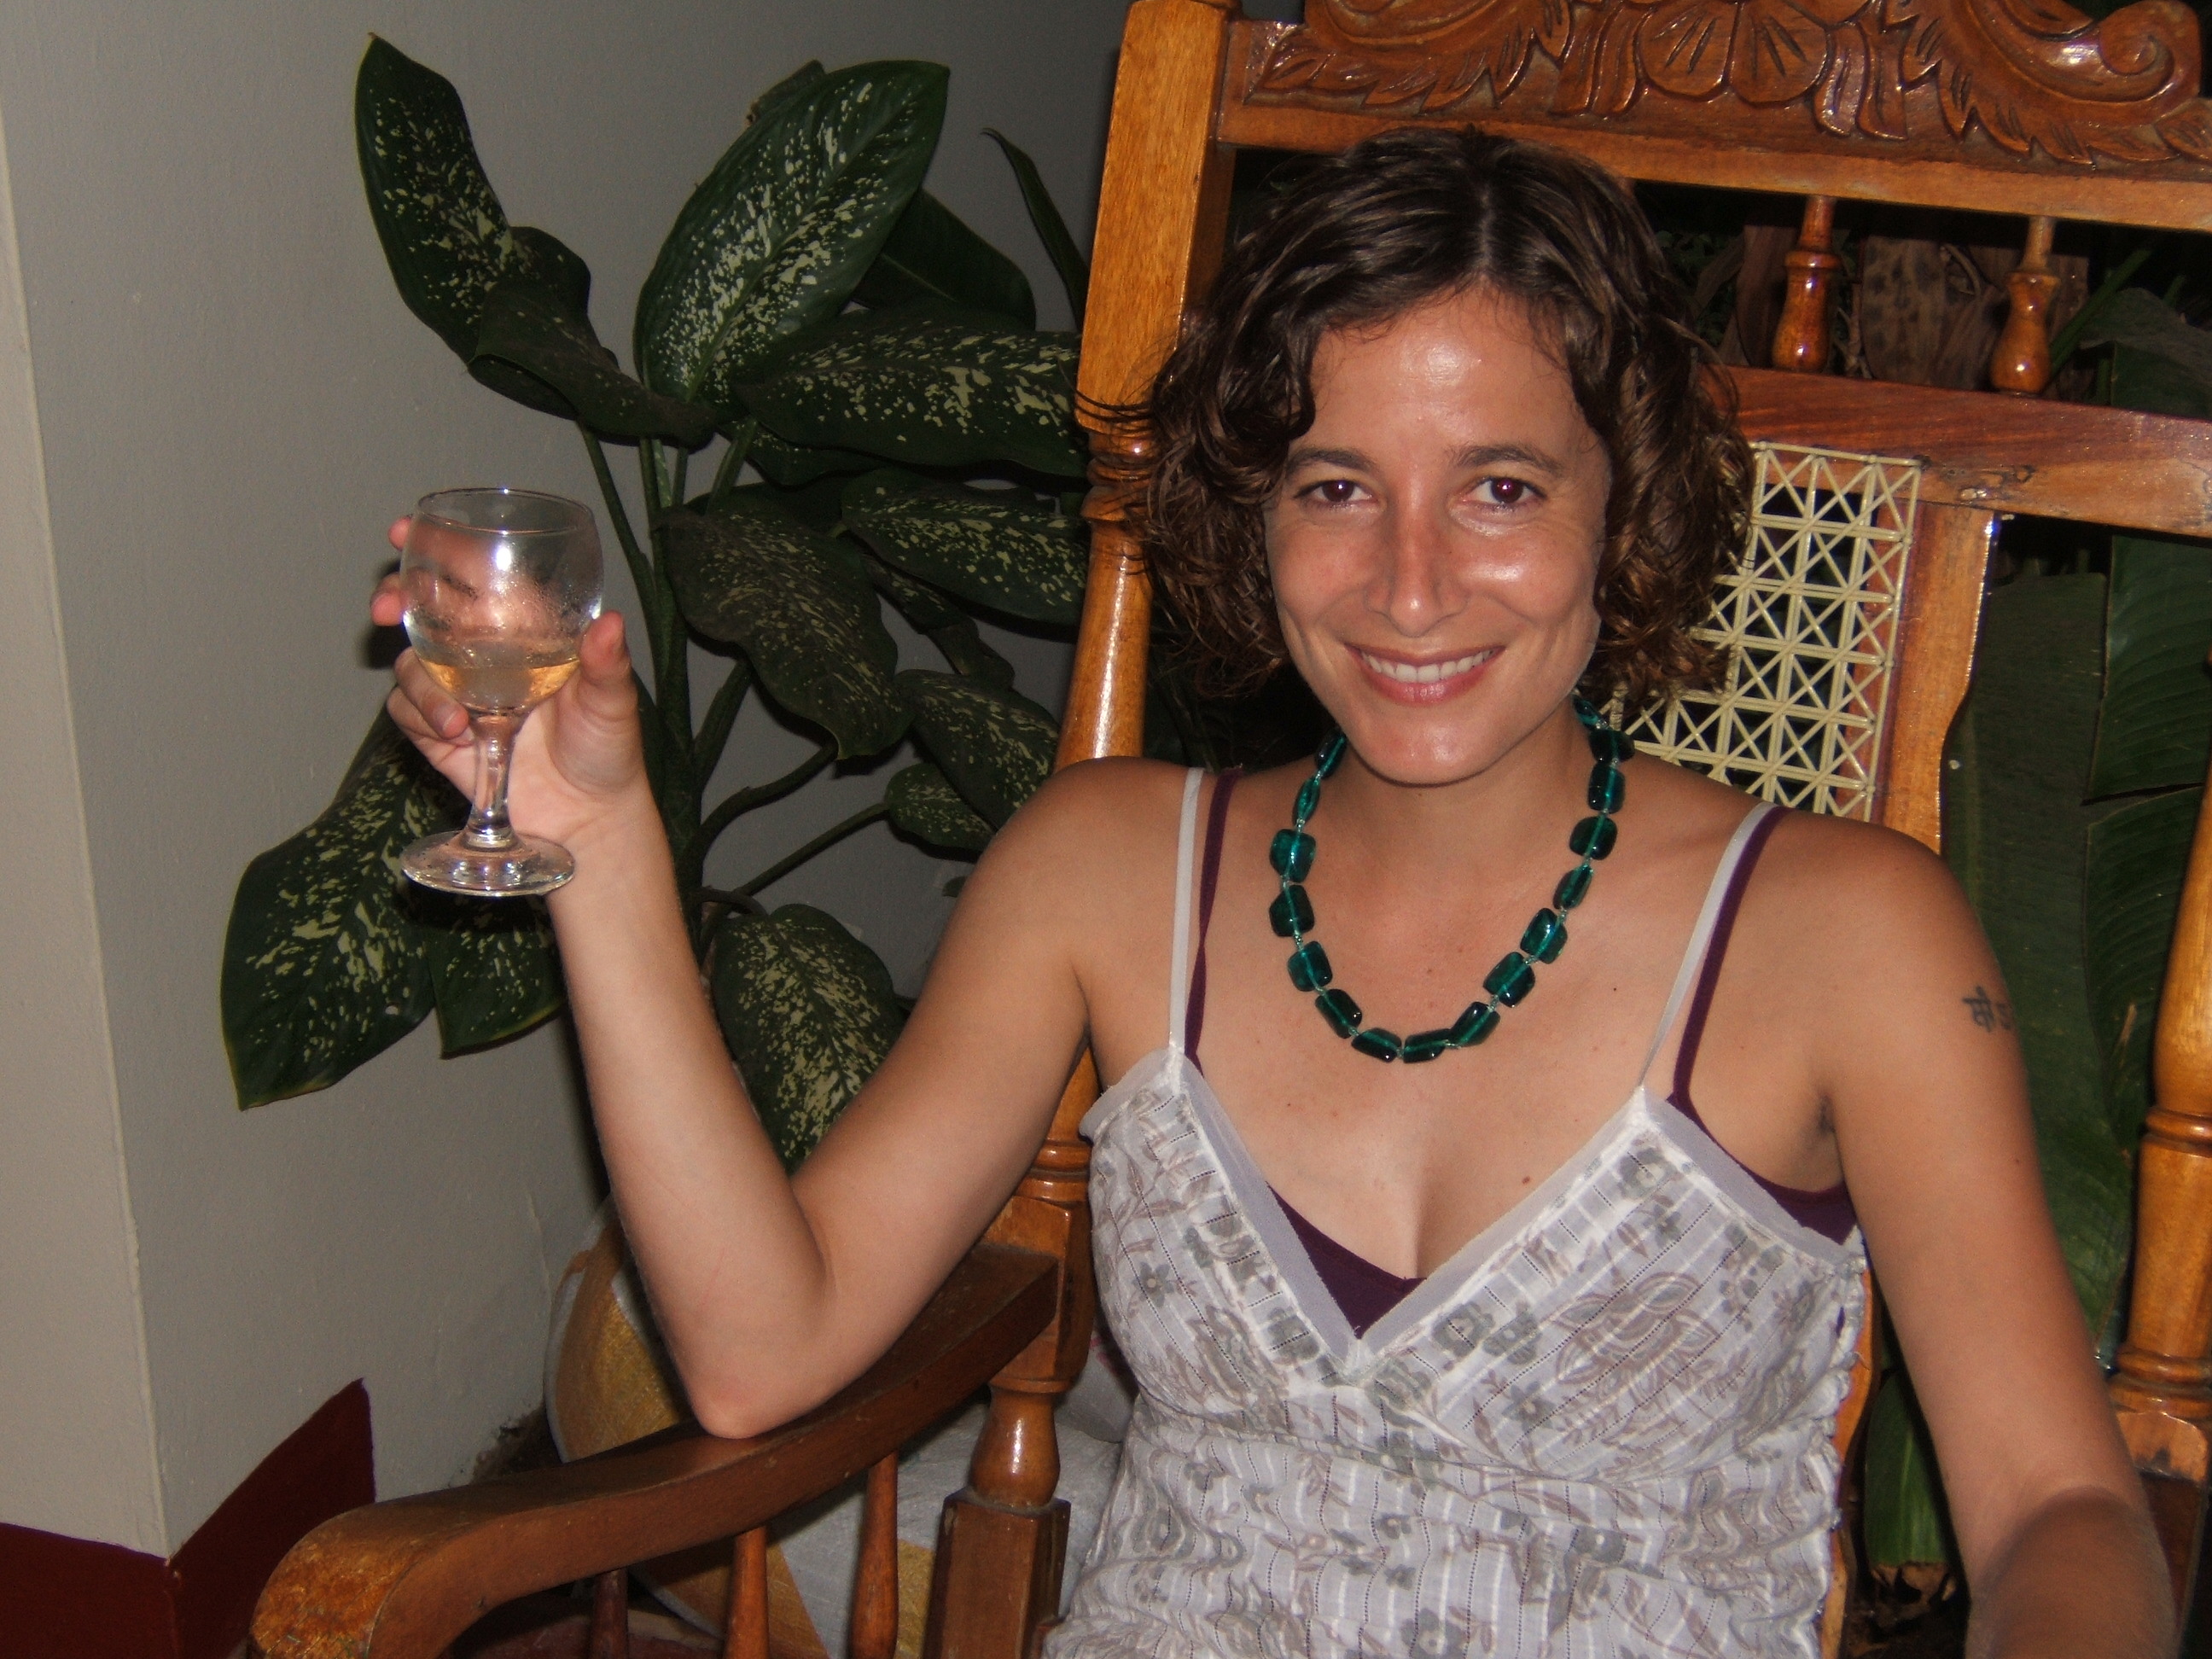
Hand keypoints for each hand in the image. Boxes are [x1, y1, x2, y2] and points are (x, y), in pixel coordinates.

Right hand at [373, 516, 649, 849]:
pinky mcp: (441, 731)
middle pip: (422, 607)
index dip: (436, 548)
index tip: (405, 531)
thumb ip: (606, 663)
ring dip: (420, 681)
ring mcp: (459, 690)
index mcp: (522, 628)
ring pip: (410, 661)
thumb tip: (610, 622)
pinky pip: (405, 709)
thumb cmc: (606, 748)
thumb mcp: (613, 701)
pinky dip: (420, 715)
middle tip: (388, 609)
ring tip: (458, 718)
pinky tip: (455, 733)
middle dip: (397, 598)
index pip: (472, 573)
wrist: (586, 816)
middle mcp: (484, 652)